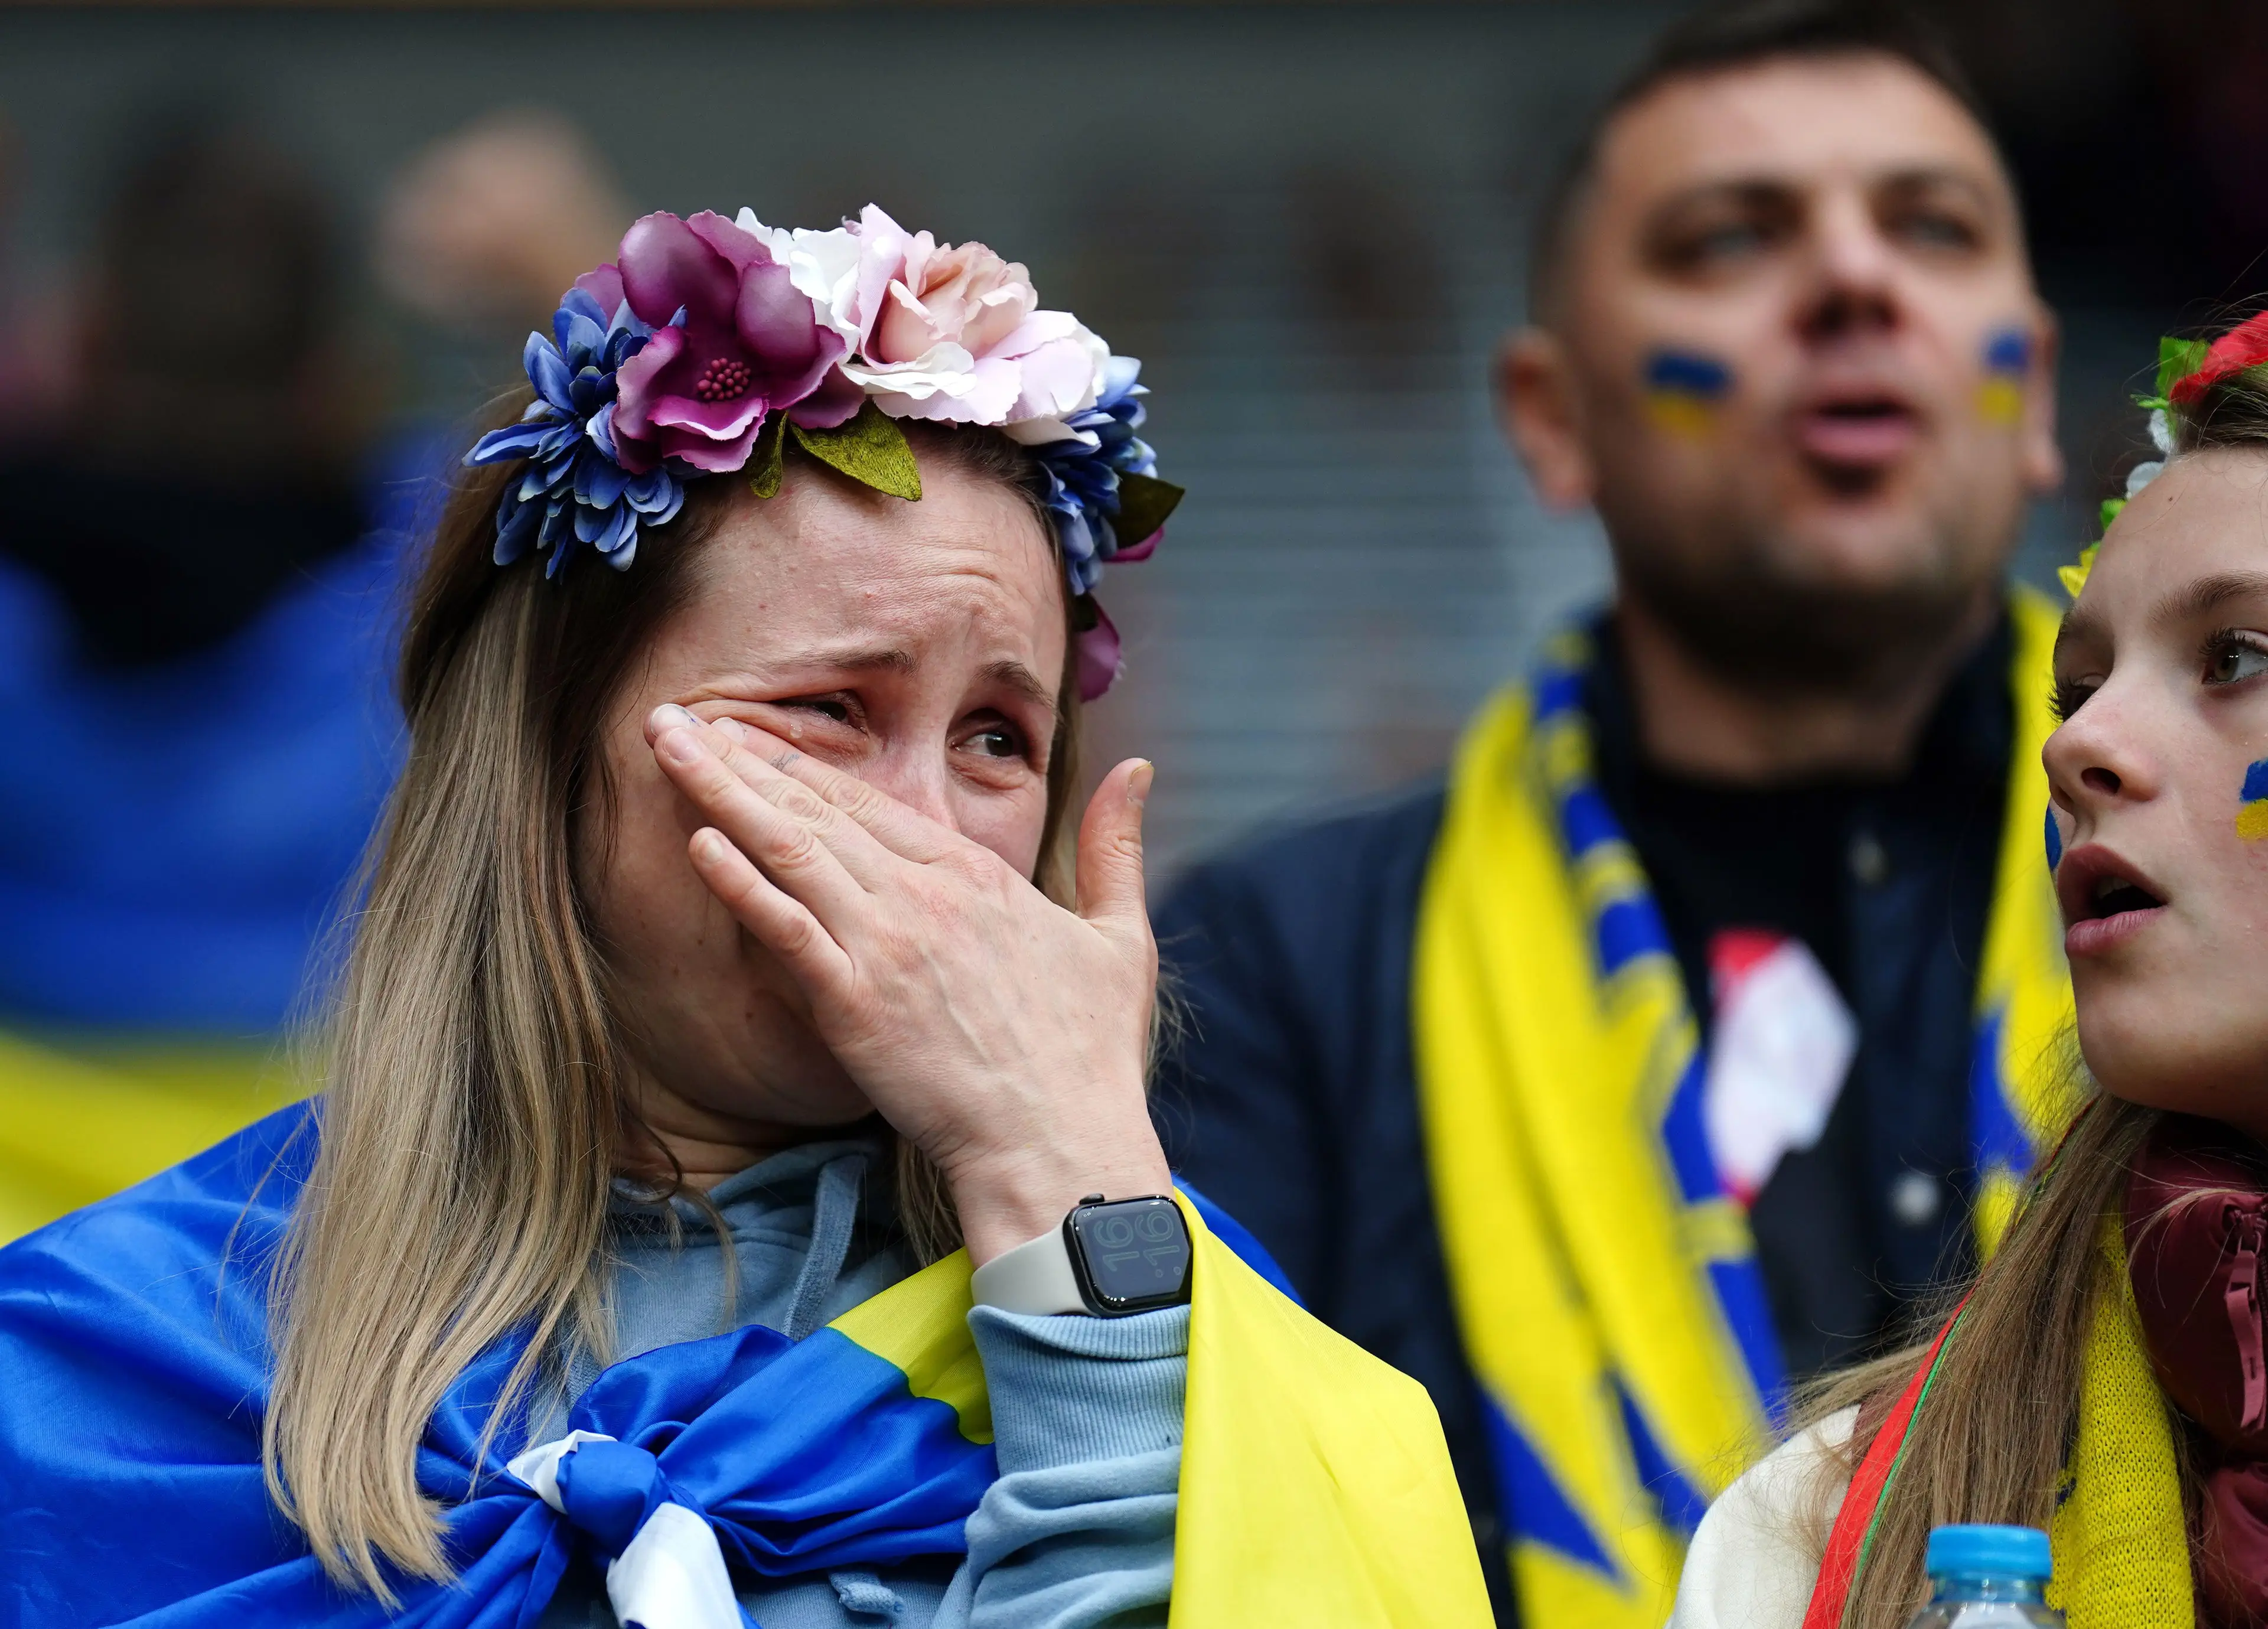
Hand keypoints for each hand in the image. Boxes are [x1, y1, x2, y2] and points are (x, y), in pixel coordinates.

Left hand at [645, 705, 1170, 1263]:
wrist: (1062, 1145)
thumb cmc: (1093, 1056)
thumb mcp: (1122, 937)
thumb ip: (1117, 847)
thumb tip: (1138, 768)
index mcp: (979, 877)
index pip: (874, 802)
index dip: (806, 763)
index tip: (753, 734)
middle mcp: (926, 896)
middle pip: (819, 810)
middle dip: (742, 759)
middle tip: (676, 717)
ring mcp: (886, 946)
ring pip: (790, 850)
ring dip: (721, 792)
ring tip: (665, 746)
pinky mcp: (854, 1004)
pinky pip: (785, 929)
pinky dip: (740, 882)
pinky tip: (697, 839)